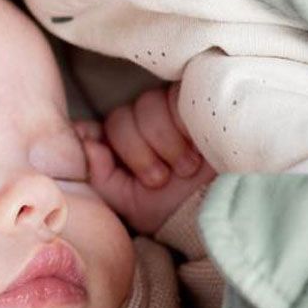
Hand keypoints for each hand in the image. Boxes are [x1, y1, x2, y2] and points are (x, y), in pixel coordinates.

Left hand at [74, 82, 215, 234]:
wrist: (220, 210)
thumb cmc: (175, 208)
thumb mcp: (131, 202)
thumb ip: (101, 177)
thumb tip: (86, 142)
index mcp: (127, 142)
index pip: (105, 126)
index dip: (109, 143)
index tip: (118, 164)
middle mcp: (147, 121)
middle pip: (122, 117)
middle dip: (138, 153)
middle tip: (161, 179)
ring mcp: (173, 107)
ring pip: (147, 105)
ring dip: (164, 142)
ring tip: (187, 168)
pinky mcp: (200, 97)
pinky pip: (177, 97)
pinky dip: (183, 126)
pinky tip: (200, 146)